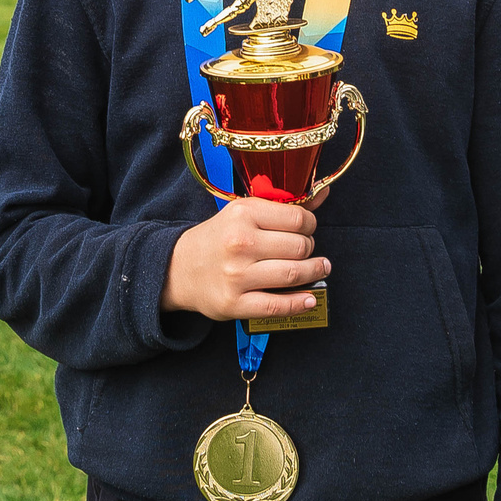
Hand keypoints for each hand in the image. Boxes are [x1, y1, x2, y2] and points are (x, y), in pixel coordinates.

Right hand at [161, 196, 329, 321]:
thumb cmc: (217, 239)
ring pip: (294, 274)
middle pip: (299, 247)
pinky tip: (309, 299)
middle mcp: (239, 243)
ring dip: (314, 272)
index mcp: (242, 214)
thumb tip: (323, 194)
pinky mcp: (234, 303)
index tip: (307, 229)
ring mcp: (236, 276)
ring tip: (320, 269)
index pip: (297, 218)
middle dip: (311, 249)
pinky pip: (277, 305)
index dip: (310, 225)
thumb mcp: (242, 213)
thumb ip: (282, 206)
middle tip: (308, 251)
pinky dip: (299, 303)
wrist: (177, 268)